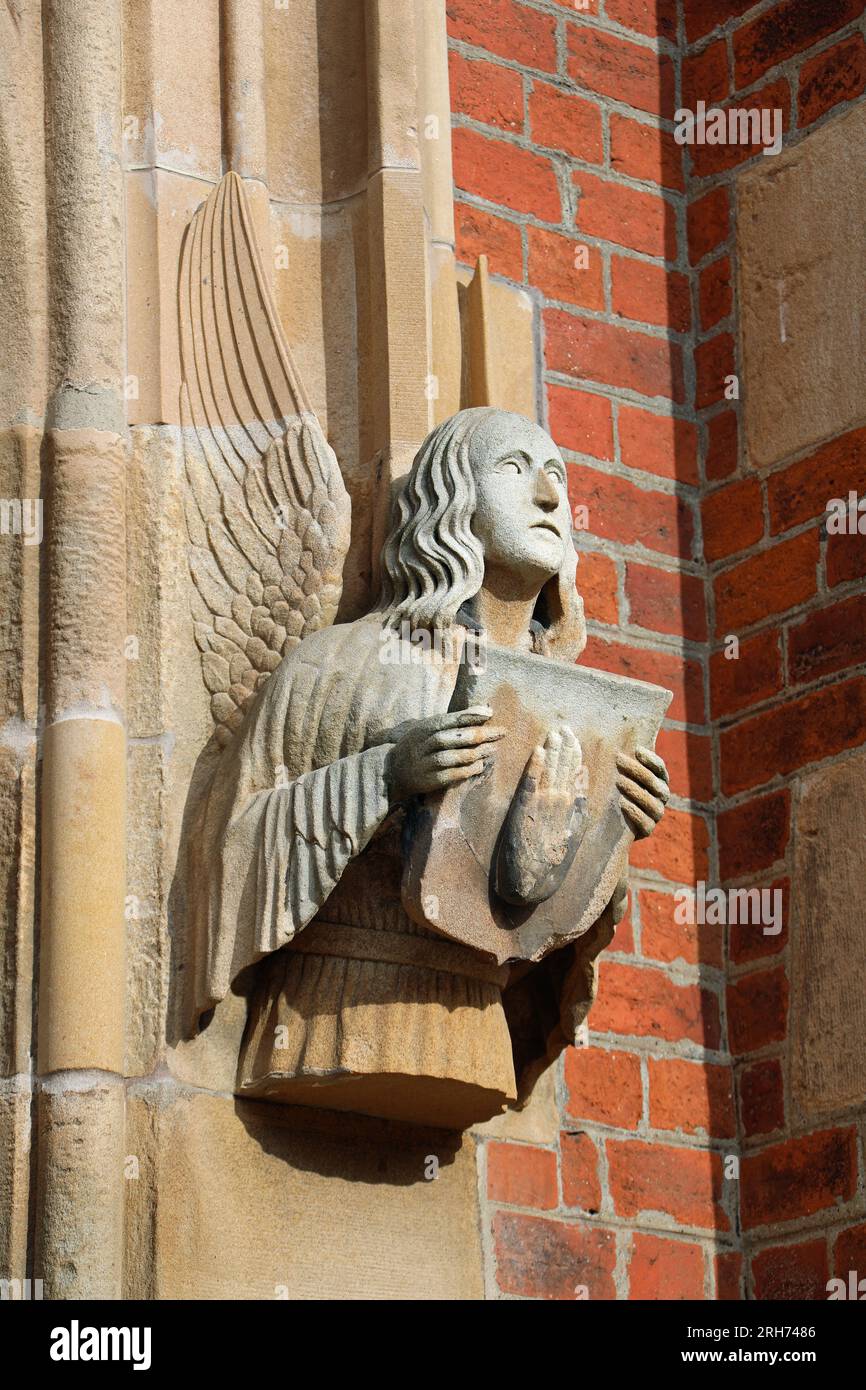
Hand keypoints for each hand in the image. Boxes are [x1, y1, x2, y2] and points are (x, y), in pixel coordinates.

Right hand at [384, 705, 503, 804]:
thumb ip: (451, 721)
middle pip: (451, 737)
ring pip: (451, 757)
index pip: (447, 719)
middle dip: (477, 734)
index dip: (469, 716)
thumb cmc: (418, 746)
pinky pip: (450, 775)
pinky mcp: (429, 781)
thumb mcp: (427, 729)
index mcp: (423, 728)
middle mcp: (423, 745)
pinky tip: (480, 766)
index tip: (490, 713)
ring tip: (493, 749)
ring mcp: (425, 763)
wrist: (392, 771)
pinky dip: (467, 770)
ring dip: (475, 753)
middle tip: (500, 732)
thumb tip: (484, 710)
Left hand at [496, 724, 586, 906]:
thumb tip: (582, 785)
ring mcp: (544, 806)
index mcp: (574, 811)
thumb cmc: (551, 861)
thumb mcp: (573, 835)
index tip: (575, 740)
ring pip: (551, 771)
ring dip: (553, 751)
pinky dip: (536, 766)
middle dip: (566, 747)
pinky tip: (539, 751)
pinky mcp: (525, 809)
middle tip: (565, 728)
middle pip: (565, 769)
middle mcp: (562, 805)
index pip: (577, 776)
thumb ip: (579, 810)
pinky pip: (532, 782)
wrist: (532, 879)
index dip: (576, 756)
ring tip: (554, 734)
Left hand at [616, 747, 668, 837]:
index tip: (635, 749)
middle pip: (654, 782)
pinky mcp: (647, 829)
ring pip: (651, 801)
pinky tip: (622, 803)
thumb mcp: (617, 773)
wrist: (609, 824)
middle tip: (619, 760)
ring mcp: (655, 813)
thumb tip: (597, 730)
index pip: (659, 767)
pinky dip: (635, 811)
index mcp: (658, 780)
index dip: (650, 758)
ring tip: (619, 781)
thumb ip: (618, 758)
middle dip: (637, 770)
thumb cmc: (612, 790)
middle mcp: (661, 796)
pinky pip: (645, 821)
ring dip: (636, 790)